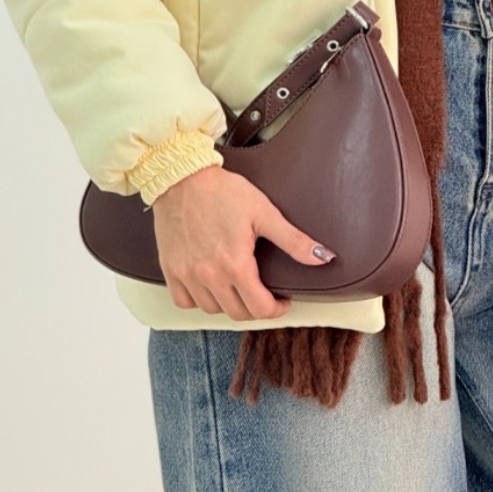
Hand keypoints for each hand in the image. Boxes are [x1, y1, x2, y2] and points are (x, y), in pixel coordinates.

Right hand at [152, 165, 336, 320]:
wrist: (183, 178)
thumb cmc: (223, 191)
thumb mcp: (265, 213)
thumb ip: (294, 240)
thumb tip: (323, 258)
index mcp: (235, 264)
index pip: (259, 308)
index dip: (276, 309)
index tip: (282, 301)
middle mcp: (209, 275)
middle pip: (237, 313)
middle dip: (256, 307)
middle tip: (264, 293)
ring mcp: (187, 274)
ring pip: (212, 310)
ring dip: (229, 304)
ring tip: (239, 287)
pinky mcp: (170, 269)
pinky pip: (184, 301)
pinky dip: (199, 300)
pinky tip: (210, 285)